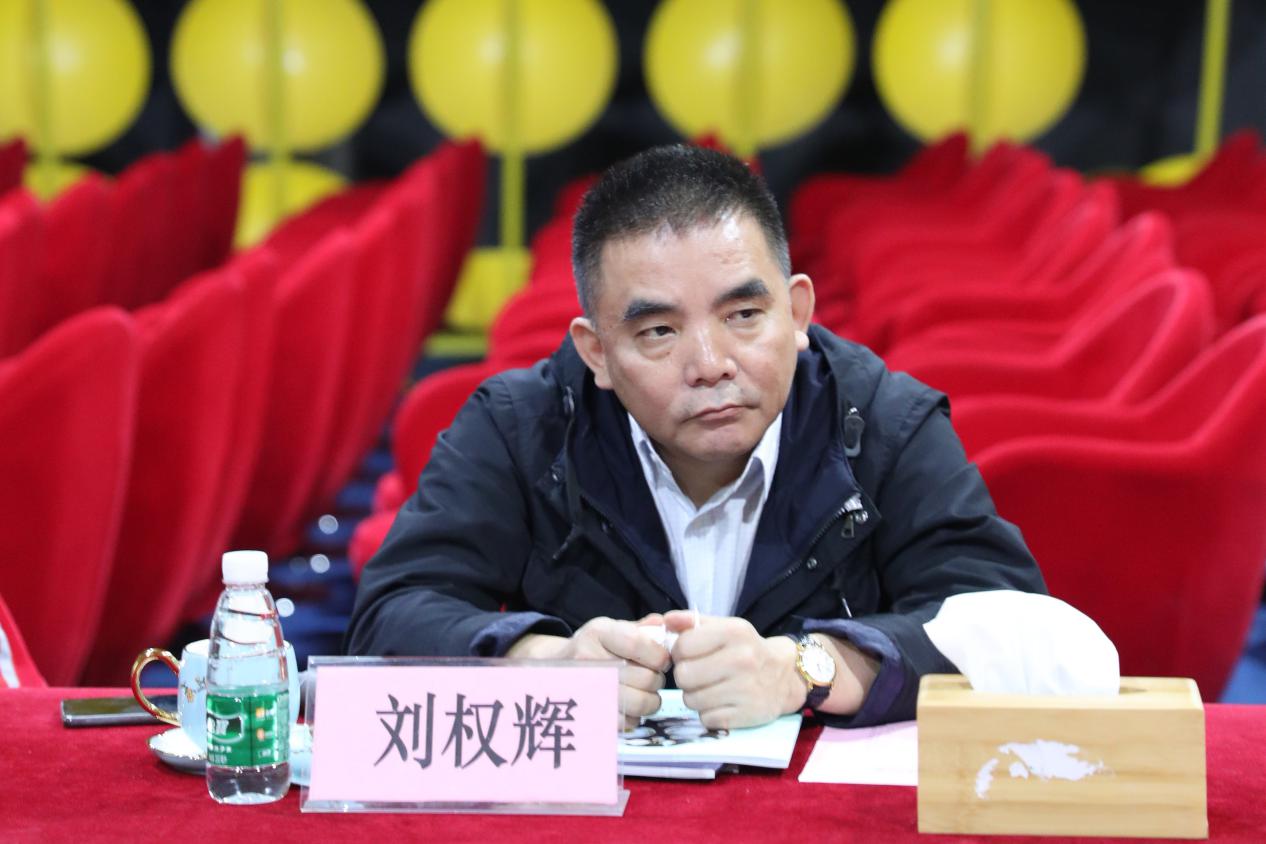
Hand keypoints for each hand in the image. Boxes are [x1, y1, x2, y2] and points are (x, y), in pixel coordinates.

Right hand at [507, 614, 670, 729]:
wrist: (554, 670)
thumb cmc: (592, 648)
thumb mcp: (611, 629)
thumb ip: (640, 628)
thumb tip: (665, 626)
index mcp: (598, 633)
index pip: (639, 644)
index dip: (660, 655)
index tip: (660, 658)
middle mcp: (589, 660)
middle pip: (646, 678)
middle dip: (656, 678)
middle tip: (648, 676)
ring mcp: (588, 690)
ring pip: (642, 703)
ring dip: (650, 700)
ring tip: (641, 691)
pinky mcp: (591, 715)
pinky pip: (630, 722)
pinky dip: (634, 716)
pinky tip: (625, 704)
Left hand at [664, 611, 801, 729]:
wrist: (785, 675)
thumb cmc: (746, 649)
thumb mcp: (725, 627)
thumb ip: (693, 622)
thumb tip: (666, 621)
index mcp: (734, 632)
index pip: (682, 646)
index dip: (679, 652)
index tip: (689, 655)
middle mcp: (742, 659)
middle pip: (683, 676)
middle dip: (685, 676)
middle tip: (698, 674)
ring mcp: (746, 689)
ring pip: (691, 700)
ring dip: (695, 696)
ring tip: (710, 688)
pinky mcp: (747, 715)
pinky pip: (706, 718)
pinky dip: (709, 713)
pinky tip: (721, 703)